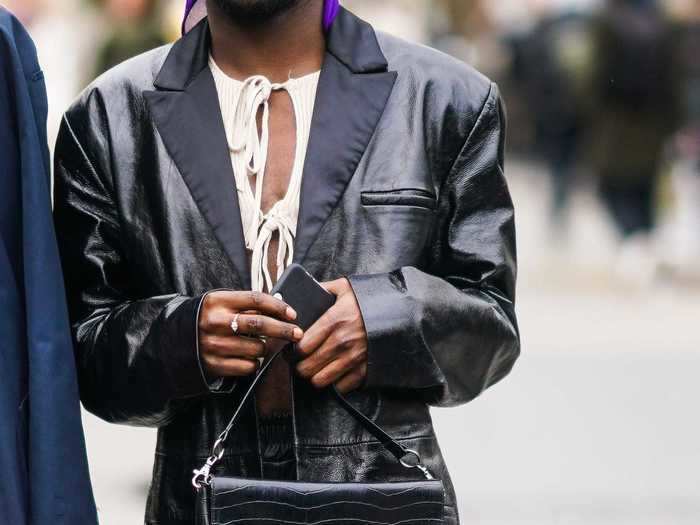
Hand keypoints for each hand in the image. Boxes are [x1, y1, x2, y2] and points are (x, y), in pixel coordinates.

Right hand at [199, 291, 302, 376]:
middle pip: (260, 324)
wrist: (174, 340)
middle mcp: (214, 322)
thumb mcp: (221, 304)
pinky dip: (254, 363)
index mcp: (217, 301)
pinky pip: (248, 366)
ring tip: (261, 345)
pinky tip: (249, 358)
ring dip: (266, 348)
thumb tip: (282, 307)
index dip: (278, 306)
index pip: (256, 299)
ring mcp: (213, 345)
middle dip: (284, 329)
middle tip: (297, 333)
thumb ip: (246, 305)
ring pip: (257, 348)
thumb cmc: (207, 318)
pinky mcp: (213, 364)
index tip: (293, 314)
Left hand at [296, 278, 367, 392]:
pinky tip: (334, 373)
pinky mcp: (364, 370)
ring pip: (320, 381)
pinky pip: (341, 387)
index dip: (293, 351)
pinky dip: (335, 383)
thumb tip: (303, 290)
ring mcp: (353, 358)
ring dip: (315, 376)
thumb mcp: (344, 287)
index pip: (302, 346)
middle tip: (301, 362)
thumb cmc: (368, 300)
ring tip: (315, 369)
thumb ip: (322, 288)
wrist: (399, 312)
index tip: (293, 350)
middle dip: (300, 366)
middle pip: (307, 367)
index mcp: (333, 321)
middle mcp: (341, 342)